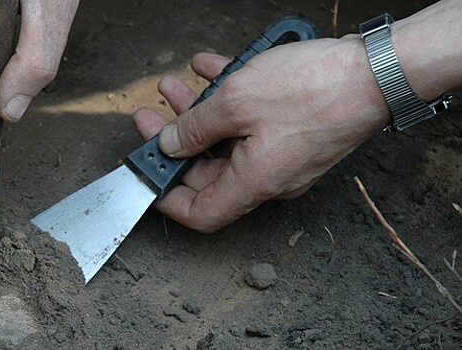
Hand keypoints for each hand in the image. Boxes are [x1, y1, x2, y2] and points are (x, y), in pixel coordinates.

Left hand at [133, 37, 390, 232]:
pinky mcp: (296, 134)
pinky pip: (252, 123)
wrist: (378, 72)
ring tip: (176, 86)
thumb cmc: (313, 90)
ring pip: (227, 142)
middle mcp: (268, 178)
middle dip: (175, 140)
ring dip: (198, 114)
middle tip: (152, 115)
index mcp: (253, 183)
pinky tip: (210, 69)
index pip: (199, 213)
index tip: (146, 174)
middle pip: (208, 171)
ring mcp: (284, 156)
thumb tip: (169, 144)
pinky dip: (228, 99)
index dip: (167, 199)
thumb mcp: (236, 102)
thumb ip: (194, 127)